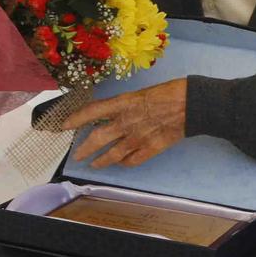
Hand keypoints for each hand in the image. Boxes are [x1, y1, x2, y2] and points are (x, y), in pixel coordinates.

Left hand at [61, 79, 187, 169]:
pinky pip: (132, 160)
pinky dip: (124, 163)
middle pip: (97, 139)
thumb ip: (124, 106)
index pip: (91, 112)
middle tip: (77, 155)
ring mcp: (138, 138)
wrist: (192, 104)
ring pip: (112, 155)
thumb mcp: (140, 93)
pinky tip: (120, 163)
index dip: (75, 119)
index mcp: (122, 103)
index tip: (63, 126)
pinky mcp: (151, 149)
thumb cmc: (168, 92)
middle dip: (84, 149)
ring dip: (101, 161)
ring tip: (94, 164)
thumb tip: (113, 114)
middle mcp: (126, 122)